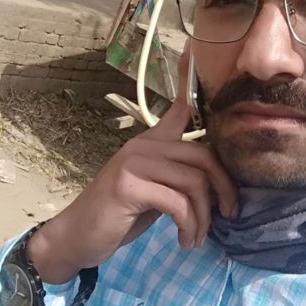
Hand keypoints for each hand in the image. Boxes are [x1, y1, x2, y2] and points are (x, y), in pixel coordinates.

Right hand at [27, 96, 237, 282]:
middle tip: (229, 214)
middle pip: (203, 155)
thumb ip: (176, 177)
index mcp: (150, 143)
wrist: (75, 237)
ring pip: (194, 182)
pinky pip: (177, 203)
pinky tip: (185, 241)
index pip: (178, 111)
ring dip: (204, 217)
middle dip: (225, 187)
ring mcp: (133, 163)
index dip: (193, 86)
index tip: (195, 65)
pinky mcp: (128, 187)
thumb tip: (215, 179)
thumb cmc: (117, 216)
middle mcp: (142, 146)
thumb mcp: (152, 191)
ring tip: (198, 237)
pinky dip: (189, 226)